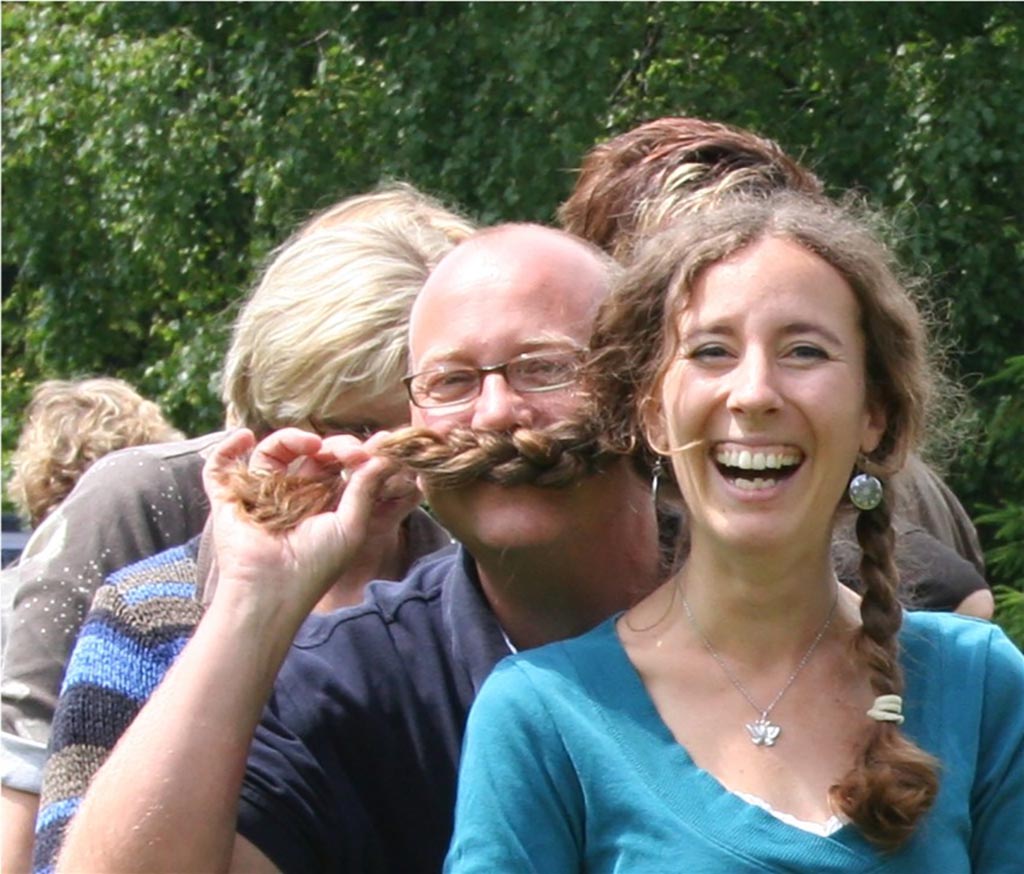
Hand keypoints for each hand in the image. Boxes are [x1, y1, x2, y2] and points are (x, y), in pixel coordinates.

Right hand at [202, 428, 408, 623]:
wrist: (273, 592)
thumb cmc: (316, 566)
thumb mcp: (350, 527)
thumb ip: (364, 490)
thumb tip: (382, 458)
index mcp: (319, 501)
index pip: (333, 464)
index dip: (349, 452)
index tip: (368, 450)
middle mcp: (289, 495)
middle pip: (305, 454)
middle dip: (327, 445)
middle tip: (347, 451)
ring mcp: (258, 495)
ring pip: (269, 452)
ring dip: (289, 439)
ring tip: (309, 443)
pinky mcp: (228, 499)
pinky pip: (219, 467)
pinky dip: (226, 448)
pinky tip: (245, 437)